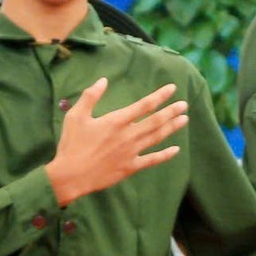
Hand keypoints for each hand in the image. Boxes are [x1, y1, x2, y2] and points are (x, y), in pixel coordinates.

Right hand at [44, 77, 188, 205]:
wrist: (71, 175)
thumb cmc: (71, 144)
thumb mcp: (76, 116)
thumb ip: (90, 96)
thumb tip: (103, 80)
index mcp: (116, 121)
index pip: (144, 105)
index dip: (159, 96)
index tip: (172, 88)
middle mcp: (128, 135)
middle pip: (155, 121)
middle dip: (171, 111)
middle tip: (184, 104)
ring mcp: (131, 152)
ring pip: (156, 137)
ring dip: (172, 128)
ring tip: (185, 119)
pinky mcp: (130, 167)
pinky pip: (152, 160)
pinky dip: (165, 155)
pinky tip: (176, 150)